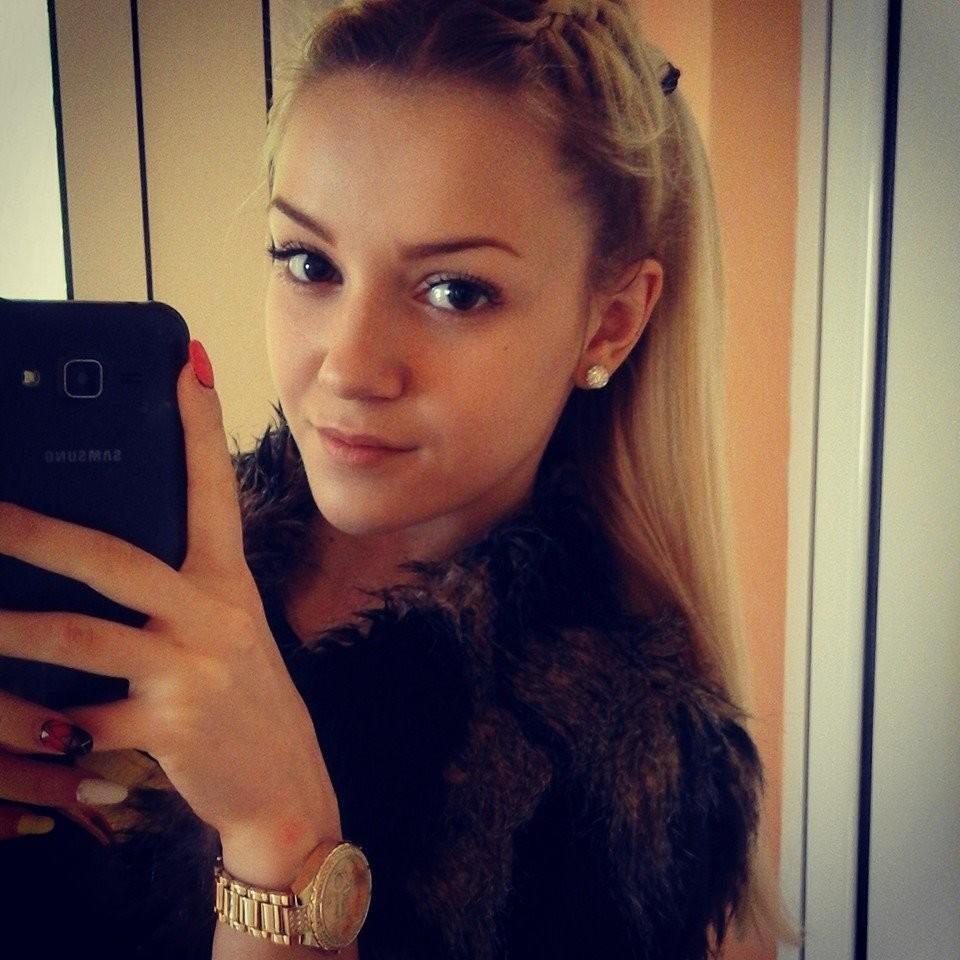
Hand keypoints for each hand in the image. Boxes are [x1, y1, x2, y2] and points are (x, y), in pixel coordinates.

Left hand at [0, 351, 341, 854]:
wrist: (284, 788)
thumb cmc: (246, 701)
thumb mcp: (227, 634)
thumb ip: (178, 593)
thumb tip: (97, 557)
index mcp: (228, 585)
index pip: (214, 491)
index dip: (200, 426)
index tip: (183, 364)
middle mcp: (214, 617)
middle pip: (115, 558)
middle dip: (39, 531)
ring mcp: (192, 671)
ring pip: (80, 635)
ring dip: (7, 627)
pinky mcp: (168, 728)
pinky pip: (77, 719)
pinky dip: (31, 720)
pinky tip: (6, 716)